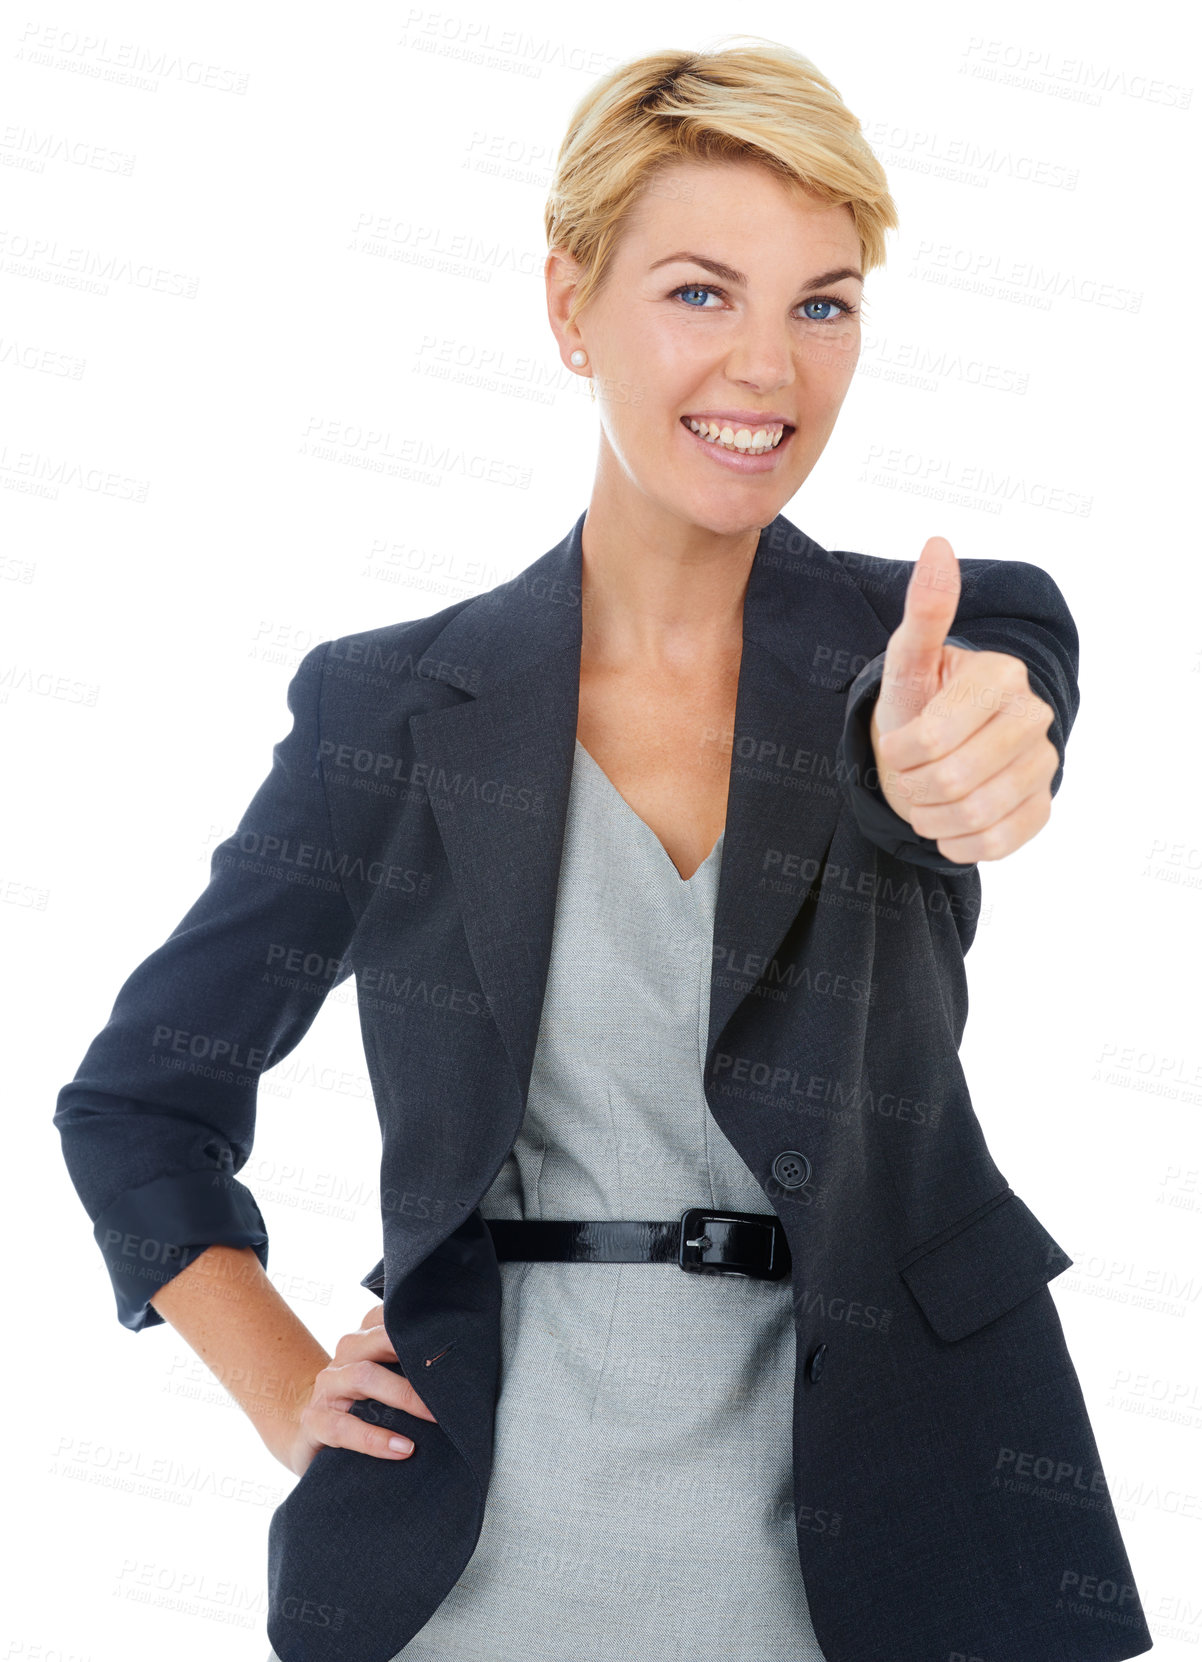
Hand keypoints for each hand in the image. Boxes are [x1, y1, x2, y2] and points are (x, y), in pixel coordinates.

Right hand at [281, 1303, 438, 1478]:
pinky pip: (343, 1427)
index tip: (454, 1337)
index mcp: (364, 1339)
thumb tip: (465, 1369)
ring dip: (402, 1395)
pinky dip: (375, 1438)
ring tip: (434, 1416)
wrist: (308, 1434)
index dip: (420, 1326)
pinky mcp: (314, 1421)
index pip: (391, 1320)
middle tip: (452, 1378)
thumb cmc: (361, 1404)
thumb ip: (411, 1368)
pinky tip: (403, 1448)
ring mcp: (328, 1386)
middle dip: (417, 1357)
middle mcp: (345, 1355)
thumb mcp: (385, 1381)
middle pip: (380, 1340)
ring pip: (364, 1376)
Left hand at [869, 536, 1058, 863]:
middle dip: (911, 787)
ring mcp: (1045, 763)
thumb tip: (938, 544)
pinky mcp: (1044, 806)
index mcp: (1001, 676)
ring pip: (974, 815)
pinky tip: (947, 824)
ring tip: (922, 800)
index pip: (931, 738)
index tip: (893, 747)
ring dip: (930, 818)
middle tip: (905, 777)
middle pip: (952, 781)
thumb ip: (923, 610)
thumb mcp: (907, 661)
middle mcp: (1033, 716)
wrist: (936, 752)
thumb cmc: (917, 702)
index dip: (897, 753)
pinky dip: (959, 843)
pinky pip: (998, 842)